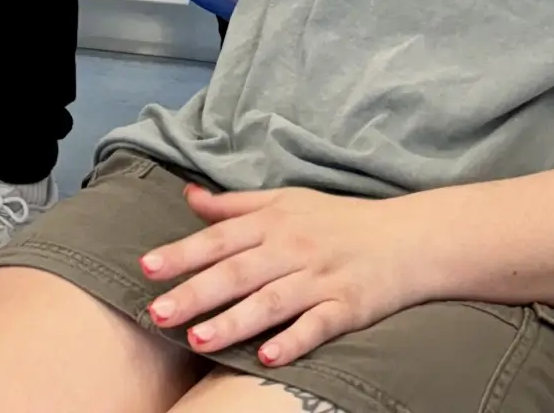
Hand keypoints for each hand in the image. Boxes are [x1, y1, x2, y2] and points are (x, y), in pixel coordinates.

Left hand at [139, 184, 424, 368]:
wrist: (406, 237)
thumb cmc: (337, 219)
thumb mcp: (285, 200)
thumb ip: (234, 205)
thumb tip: (188, 196)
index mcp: (274, 221)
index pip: (220, 237)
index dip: (183, 252)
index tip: (147, 267)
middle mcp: (293, 248)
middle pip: (238, 271)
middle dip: (196, 292)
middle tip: (158, 312)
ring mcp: (321, 278)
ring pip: (271, 301)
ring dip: (234, 321)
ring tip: (198, 339)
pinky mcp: (348, 306)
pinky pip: (318, 325)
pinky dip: (294, 340)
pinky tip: (267, 357)